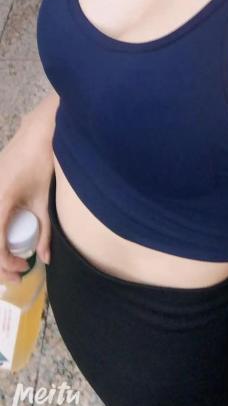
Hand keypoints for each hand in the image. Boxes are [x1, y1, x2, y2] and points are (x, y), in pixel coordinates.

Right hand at [0, 121, 53, 283]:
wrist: (37, 132)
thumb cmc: (43, 163)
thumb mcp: (44, 200)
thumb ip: (45, 231)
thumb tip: (46, 258)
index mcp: (0, 201)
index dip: (6, 263)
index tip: (23, 268)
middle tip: (16, 273)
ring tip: (11, 259)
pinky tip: (5, 239)